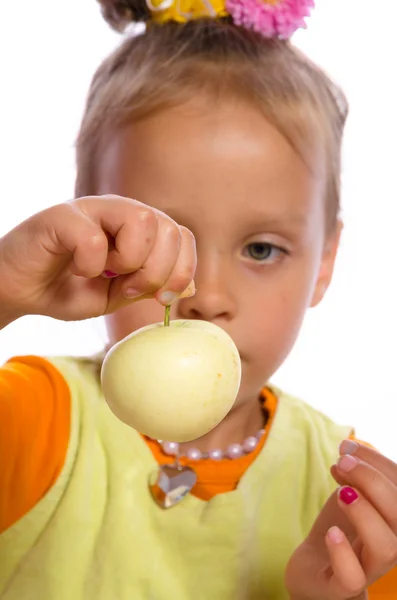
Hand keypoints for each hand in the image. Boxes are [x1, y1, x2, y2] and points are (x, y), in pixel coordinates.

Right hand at [0, 195, 195, 324]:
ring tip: (103, 273)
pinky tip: (75, 268)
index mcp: (138, 229)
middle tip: (128, 289)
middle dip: (158, 270)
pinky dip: (90, 265)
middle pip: (169, 227)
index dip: (182, 270)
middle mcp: (120, 211)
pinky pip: (95, 238)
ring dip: (129, 261)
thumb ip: (149, 286)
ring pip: (142, 220)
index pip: (183, 236)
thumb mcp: (116, 297)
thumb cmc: (67, 290)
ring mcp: (92, 209)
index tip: (164, 298)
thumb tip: (188, 287)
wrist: (20, 291)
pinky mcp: (62, 215)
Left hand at [285, 441, 396, 599]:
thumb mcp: (350, 497)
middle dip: (372, 481)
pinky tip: (331, 532)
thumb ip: (356, 477)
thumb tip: (349, 450)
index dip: (378, 462)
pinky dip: (343, 552)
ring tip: (340, 493)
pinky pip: (353, 576)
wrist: (313, 569)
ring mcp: (369, 570)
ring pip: (386, 547)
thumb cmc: (340, 530)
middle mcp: (390, 546)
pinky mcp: (342, 586)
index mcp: (394, 520)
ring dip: (364, 512)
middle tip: (341, 462)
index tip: (347, 446)